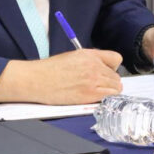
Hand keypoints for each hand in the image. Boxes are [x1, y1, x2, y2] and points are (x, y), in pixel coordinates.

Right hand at [0, 49, 122, 104]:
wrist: (36, 79)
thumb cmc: (50, 70)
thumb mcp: (74, 56)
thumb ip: (91, 60)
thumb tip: (103, 69)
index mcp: (90, 54)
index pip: (116, 59)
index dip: (112, 67)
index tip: (107, 72)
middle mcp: (94, 65)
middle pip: (116, 76)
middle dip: (110, 82)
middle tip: (99, 86)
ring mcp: (93, 79)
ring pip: (115, 87)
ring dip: (109, 91)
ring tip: (96, 93)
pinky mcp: (90, 93)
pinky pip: (109, 96)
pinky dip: (105, 99)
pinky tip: (95, 98)